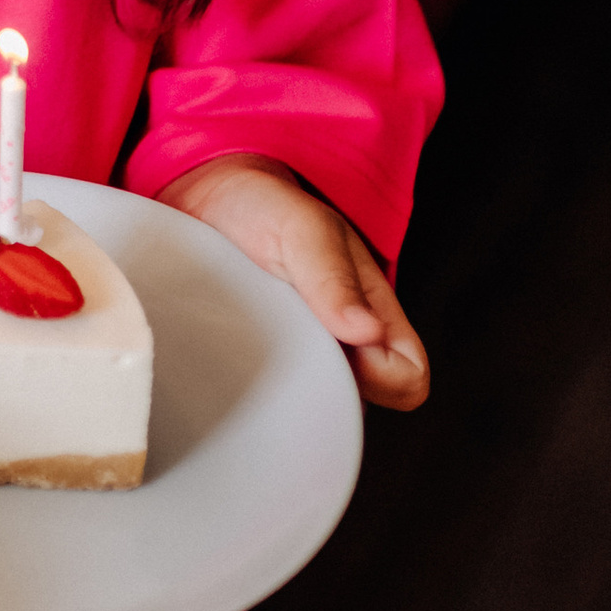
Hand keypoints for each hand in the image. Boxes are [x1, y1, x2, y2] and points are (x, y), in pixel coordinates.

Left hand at [158, 153, 428, 410]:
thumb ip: (332, 276)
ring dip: (282, 391)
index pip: (406, 378)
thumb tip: (366, 331)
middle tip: (276, 343)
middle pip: (356, 407)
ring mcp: (299, 360)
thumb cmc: (264, 209)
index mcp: (373, 315)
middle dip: (322, 393)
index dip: (382, 377)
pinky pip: (265, 401)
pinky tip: (225, 359)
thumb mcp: (303, 228)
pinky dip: (251, 390)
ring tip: (247, 343)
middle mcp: (341, 347)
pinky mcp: (259, 367)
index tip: (331, 346)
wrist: (203, 200)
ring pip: (310, 409)